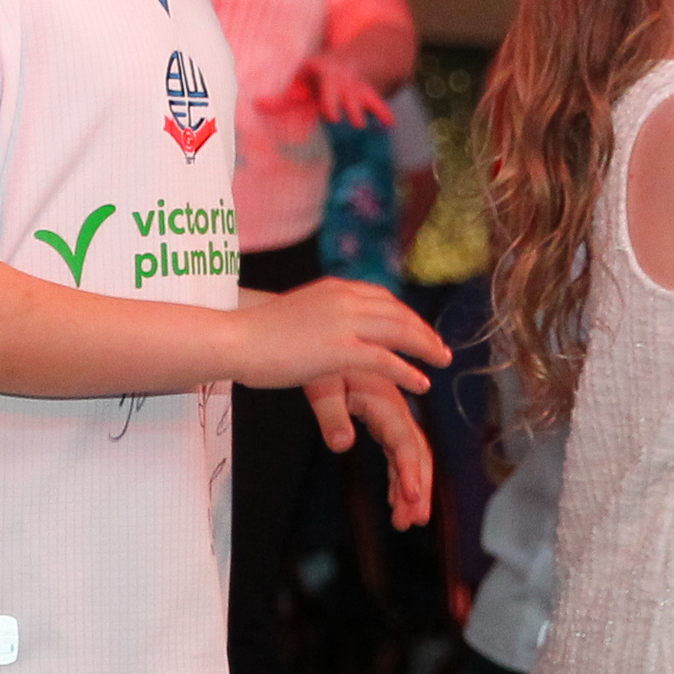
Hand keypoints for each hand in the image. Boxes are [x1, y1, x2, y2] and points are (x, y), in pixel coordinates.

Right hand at [235, 274, 450, 398]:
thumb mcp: (292, 313)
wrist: (232, 338)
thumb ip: (315, 315)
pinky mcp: (340, 350)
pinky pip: (385, 361)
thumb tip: (319, 327)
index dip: (406, 314)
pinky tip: (421, 384)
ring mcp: (344, 323)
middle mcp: (345, 299)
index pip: (383, 298)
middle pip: (398, 313)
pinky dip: (408, 372)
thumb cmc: (250, 333)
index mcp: (333, 289)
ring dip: (426, 348)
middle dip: (423, 331)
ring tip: (441, 363)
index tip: (419, 328)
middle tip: (441, 348)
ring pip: (400, 333)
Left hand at [263, 49, 392, 130]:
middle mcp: (336, 76)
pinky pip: (377, 101)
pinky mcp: (369, 91)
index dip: (301, 82)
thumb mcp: (303, 84)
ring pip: (356, 96)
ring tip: (359, 125)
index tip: (292, 96)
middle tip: (333, 117)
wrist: (362, 57)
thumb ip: (282, 98)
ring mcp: (354, 84)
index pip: (308, 73)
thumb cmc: (323, 78)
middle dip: (333, 102)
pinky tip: (389, 124)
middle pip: (334, 89)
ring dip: (358, 110)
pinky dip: (384, 112)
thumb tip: (256, 104)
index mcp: (317, 69)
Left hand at [304, 370, 437, 527]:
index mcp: (383, 399)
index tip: (411, 498)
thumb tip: (342, 445)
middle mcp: (392, 408)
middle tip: (411, 522)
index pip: (404, 442)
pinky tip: (393, 499)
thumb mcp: (321, 384)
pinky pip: (396, 451)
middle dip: (416, 489)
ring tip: (404, 521)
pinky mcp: (380, 417)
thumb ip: (332, 414)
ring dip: (407, 488)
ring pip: (407, 456)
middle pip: (414, 453)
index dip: (410, 471)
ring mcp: (388, 414)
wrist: (318, 337)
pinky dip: (397, 475)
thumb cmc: (318, 357)